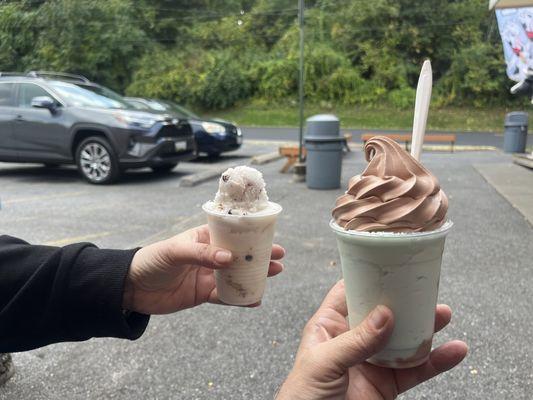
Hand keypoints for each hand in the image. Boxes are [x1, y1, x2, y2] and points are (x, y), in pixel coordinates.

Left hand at [123, 225, 284, 313]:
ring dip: (254, 275)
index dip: (251, 235)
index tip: (269, 236)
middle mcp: (208, 255)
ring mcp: (207, 275)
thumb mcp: (175, 251)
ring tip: (273, 274)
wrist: (131, 289)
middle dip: (259, 256)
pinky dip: (239, 298)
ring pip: (236, 275)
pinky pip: (225, 296)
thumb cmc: (151, 260)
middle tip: (279, 258)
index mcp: (203, 238)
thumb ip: (201, 254)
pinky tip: (254, 300)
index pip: (231, 234)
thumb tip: (229, 259)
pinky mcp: (203, 294)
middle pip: (239, 255)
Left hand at [277, 280, 467, 399]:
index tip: (390, 264)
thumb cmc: (303, 394)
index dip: (367, 278)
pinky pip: (415, 370)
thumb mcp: (324, 362)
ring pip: (403, 339)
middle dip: (404, 301)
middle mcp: (352, 339)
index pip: (349, 293)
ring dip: (425, 327)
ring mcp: (372, 361)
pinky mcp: (387, 384)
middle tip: (426, 288)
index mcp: (329, 325)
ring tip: (444, 314)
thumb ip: (355, 341)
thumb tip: (386, 314)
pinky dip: (436, 361)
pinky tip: (454, 351)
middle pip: (382, 313)